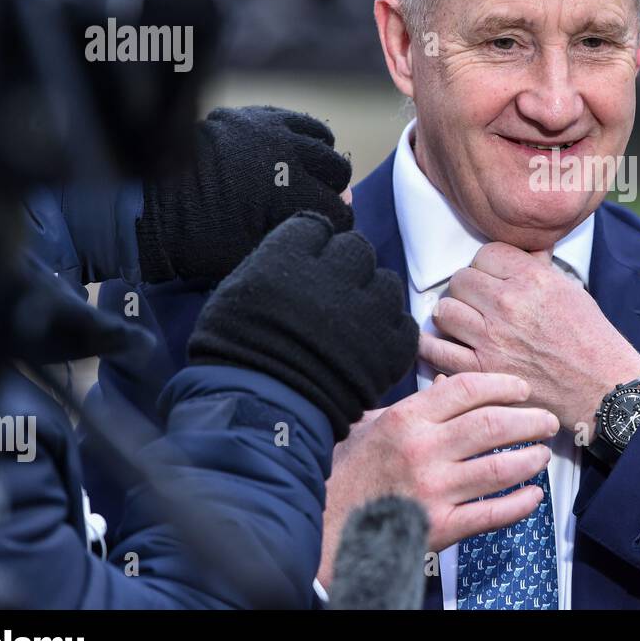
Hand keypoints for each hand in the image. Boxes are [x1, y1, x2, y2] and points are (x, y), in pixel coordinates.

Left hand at [137, 106, 353, 282]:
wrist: (150, 199)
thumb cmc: (199, 238)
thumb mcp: (251, 253)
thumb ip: (297, 234)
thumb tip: (331, 217)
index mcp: (288, 195)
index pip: (339, 211)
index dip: (333, 227)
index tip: (320, 233)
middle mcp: (288, 156)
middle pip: (339, 172)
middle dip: (331, 193)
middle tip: (313, 205)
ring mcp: (273, 130)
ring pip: (325, 142)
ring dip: (321, 163)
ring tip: (306, 177)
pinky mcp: (258, 115)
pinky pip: (301, 120)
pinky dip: (305, 138)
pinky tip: (292, 153)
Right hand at [187, 212, 416, 439]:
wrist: (260, 411)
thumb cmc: (236, 354)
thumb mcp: (238, 292)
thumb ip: (273, 262)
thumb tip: (300, 247)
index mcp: (291, 258)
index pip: (317, 228)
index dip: (313, 245)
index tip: (308, 261)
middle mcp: (335, 277)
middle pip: (357, 250)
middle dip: (347, 266)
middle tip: (334, 291)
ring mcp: (367, 312)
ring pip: (386, 284)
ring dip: (373, 297)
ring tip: (354, 321)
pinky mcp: (390, 347)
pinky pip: (403, 324)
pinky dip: (389, 332)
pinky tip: (370, 345)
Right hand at [317, 372, 557, 586]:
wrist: (327, 528)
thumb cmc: (347, 476)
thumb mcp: (370, 427)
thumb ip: (412, 408)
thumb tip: (447, 386)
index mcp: (406, 420)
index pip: (467, 389)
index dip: (503, 385)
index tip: (522, 389)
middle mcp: (423, 451)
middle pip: (493, 425)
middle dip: (529, 420)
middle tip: (546, 420)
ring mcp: (433, 491)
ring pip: (500, 468)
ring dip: (530, 459)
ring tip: (542, 453)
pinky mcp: (440, 527)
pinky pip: (492, 514)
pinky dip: (520, 504)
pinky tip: (533, 496)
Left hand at [419, 242, 639, 433]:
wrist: (601, 386)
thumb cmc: (590, 338)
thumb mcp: (570, 290)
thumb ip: (539, 268)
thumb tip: (525, 251)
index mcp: (532, 278)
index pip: (485, 254)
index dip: (487, 267)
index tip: (492, 280)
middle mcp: (508, 304)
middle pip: (460, 280)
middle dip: (468, 291)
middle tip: (478, 304)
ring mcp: (491, 338)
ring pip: (445, 311)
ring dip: (453, 317)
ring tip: (466, 325)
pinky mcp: (481, 370)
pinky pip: (436, 349)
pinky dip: (434, 345)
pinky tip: (443, 344)